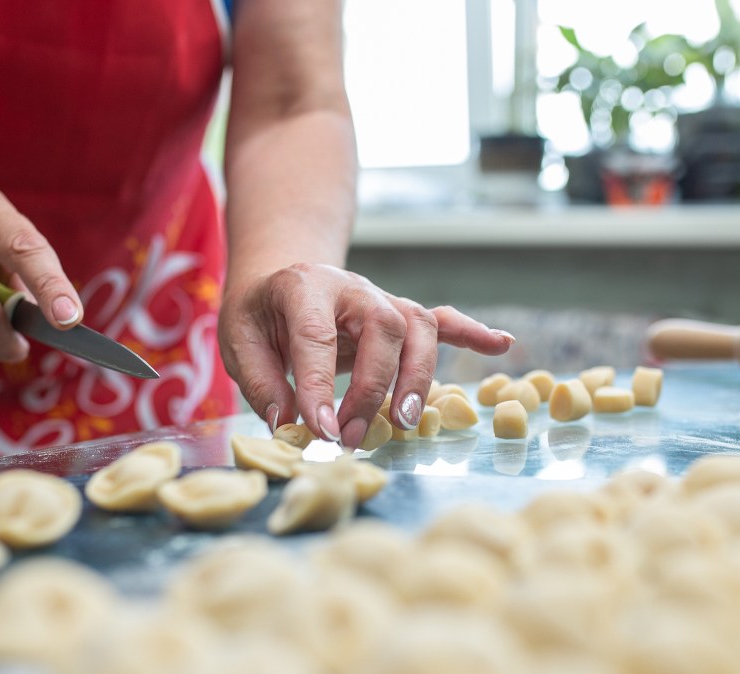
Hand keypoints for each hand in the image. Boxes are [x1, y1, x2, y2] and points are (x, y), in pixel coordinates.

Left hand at [219, 263, 513, 448]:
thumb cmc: (259, 313)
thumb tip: (290, 424)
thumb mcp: (239, 339)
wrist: (281, 277)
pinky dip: (472, 332)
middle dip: (374, 387)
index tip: (320, 431)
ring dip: (417, 376)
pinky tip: (501, 344)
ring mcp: (383, 298)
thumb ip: (262, 380)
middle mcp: (352, 288)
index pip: (317, 336)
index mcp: (303, 286)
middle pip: (383, 328)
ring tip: (406, 421)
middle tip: (354, 436)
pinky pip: (443, 318)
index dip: (321, 385)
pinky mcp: (401, 313)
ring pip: (417, 328)